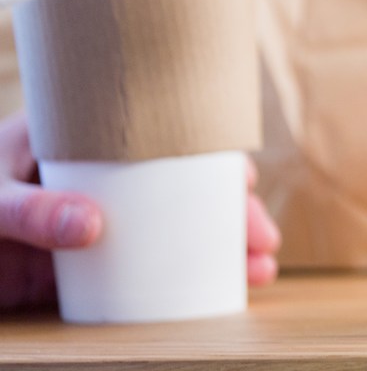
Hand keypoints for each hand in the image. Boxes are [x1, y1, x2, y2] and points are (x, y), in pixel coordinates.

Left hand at [0, 111, 280, 311]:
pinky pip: (136, 276)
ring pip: (168, 234)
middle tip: (264, 241)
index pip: (160, 140)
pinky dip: (176, 285)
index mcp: (79, 142)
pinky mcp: (73, 273)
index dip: (209, 158)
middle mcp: (94, 183)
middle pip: (180, 191)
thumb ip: (33, 210)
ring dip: (216, 251)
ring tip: (258, 272)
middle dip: (230, 215)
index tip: (243, 182)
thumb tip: (95, 225)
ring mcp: (87, 228)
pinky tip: (211, 295)